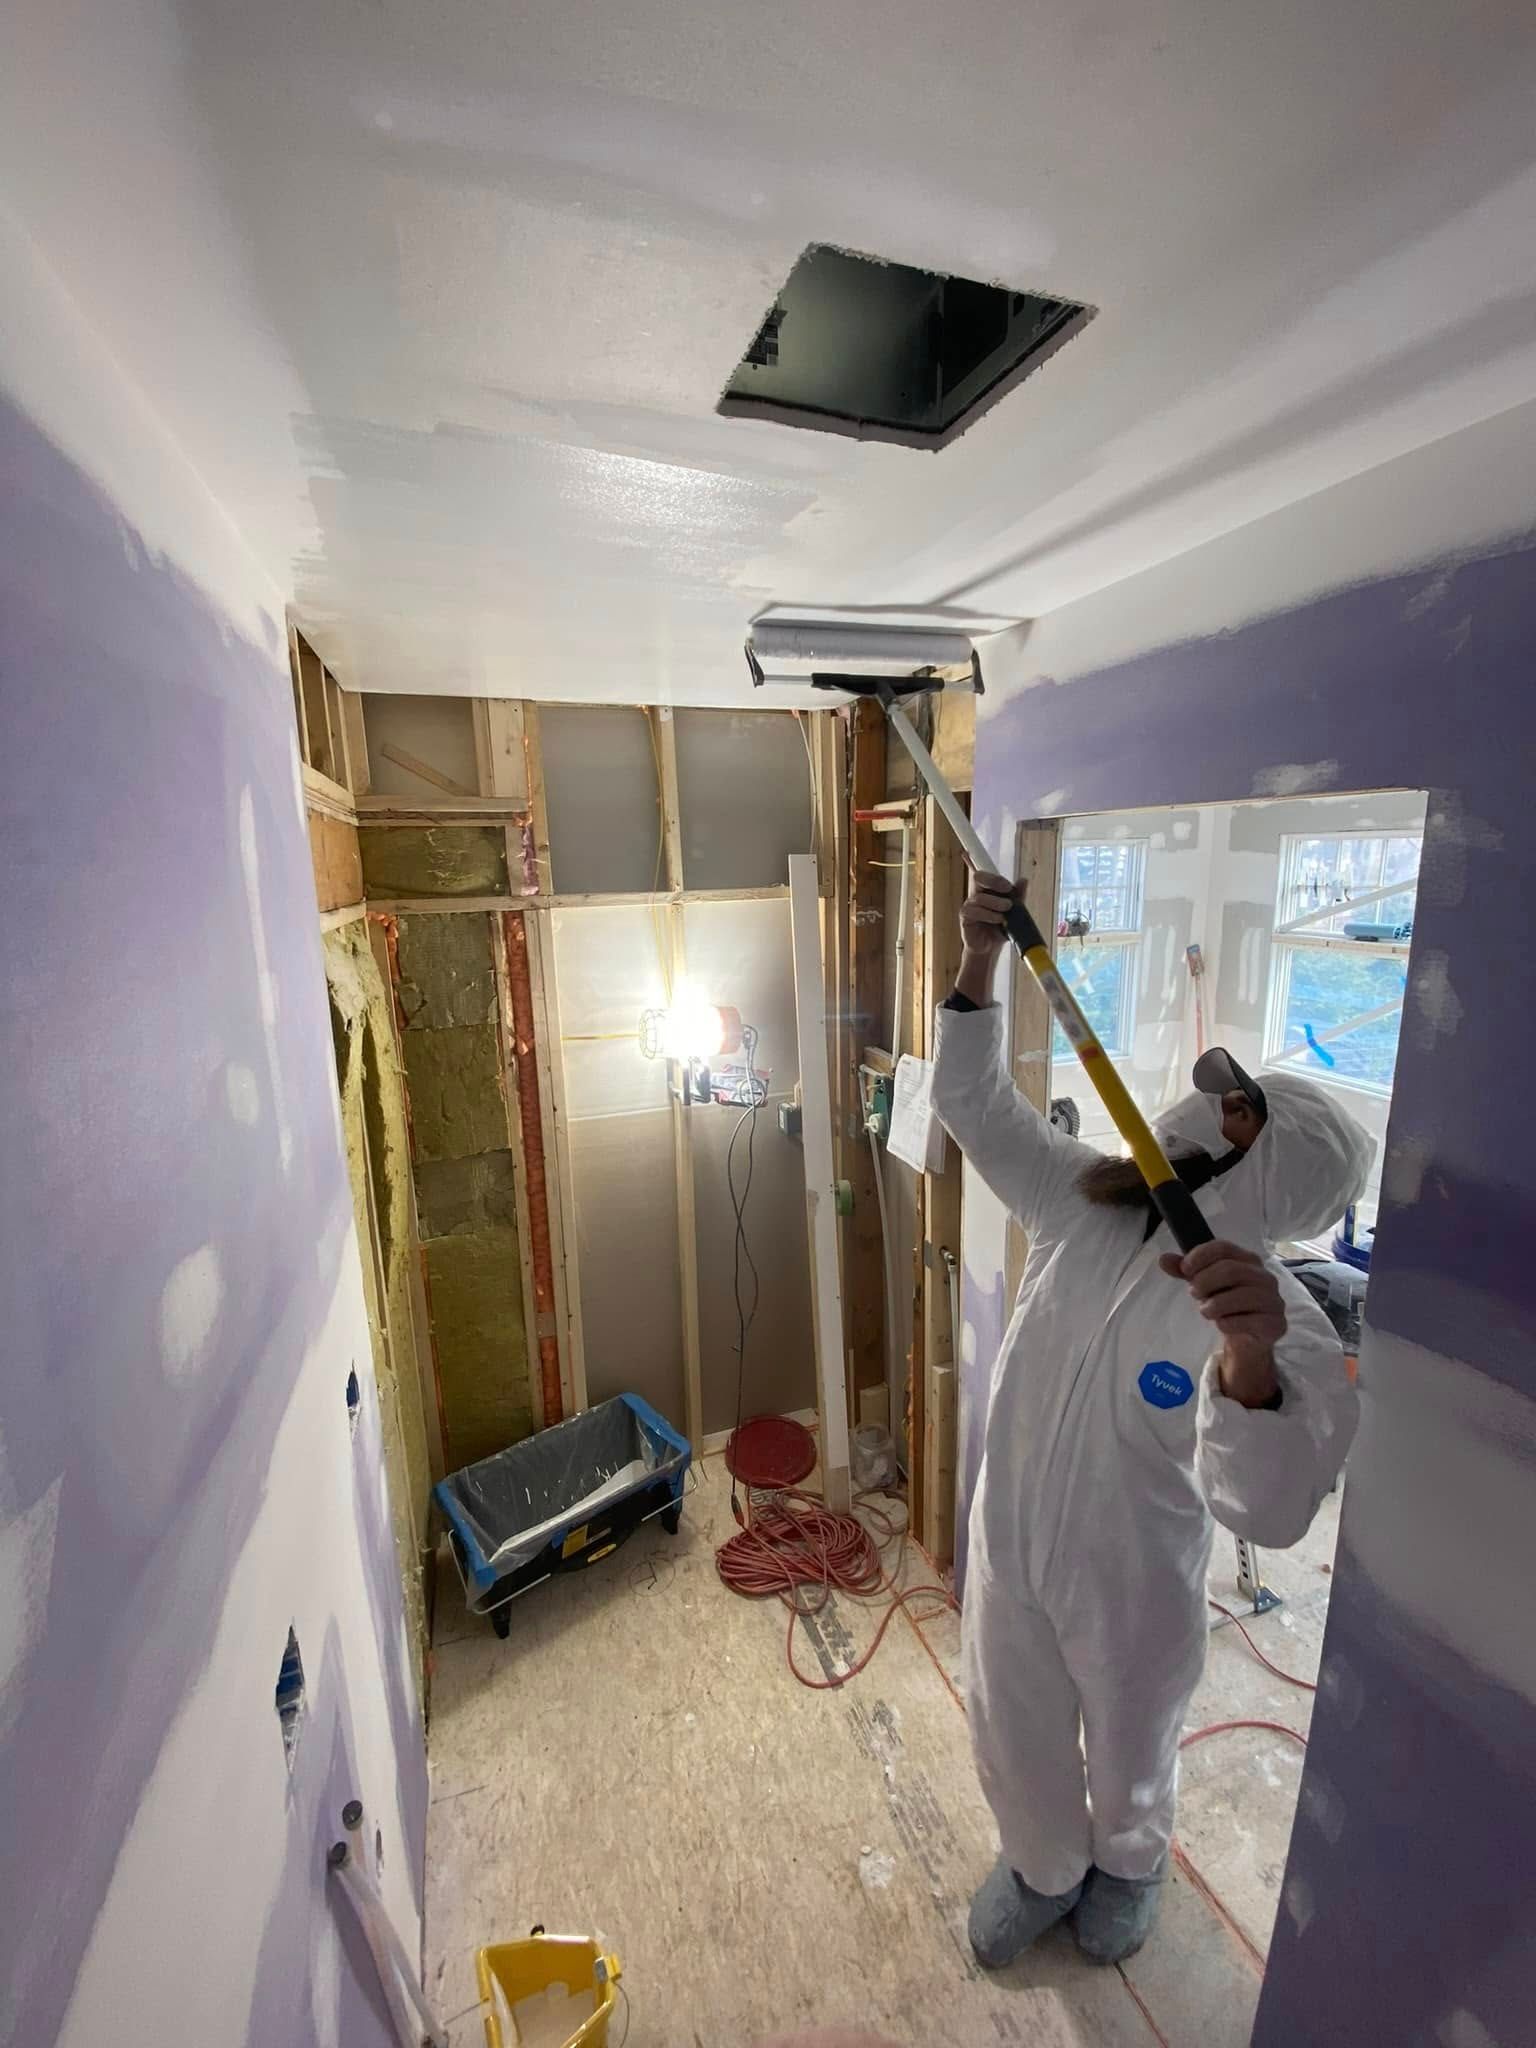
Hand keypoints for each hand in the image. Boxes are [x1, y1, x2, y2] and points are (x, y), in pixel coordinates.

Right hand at [958, 870, 1019, 958]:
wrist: (991, 947)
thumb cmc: (999, 927)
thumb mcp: (1013, 911)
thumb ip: (1017, 896)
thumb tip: (1024, 881)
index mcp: (987, 889)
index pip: (985, 873)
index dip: (992, 872)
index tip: (1007, 884)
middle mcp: (976, 894)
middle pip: (979, 877)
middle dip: (994, 881)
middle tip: (1008, 889)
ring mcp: (969, 905)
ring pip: (979, 897)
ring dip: (995, 902)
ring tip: (1007, 910)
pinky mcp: (965, 917)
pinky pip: (973, 911)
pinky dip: (988, 914)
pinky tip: (998, 919)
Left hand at [1159, 1239, 1285, 1406]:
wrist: (1248, 1337)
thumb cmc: (1227, 1303)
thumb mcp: (1204, 1284)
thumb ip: (1185, 1271)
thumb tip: (1163, 1259)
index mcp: (1248, 1260)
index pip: (1223, 1247)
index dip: (1200, 1255)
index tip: (1184, 1269)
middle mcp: (1265, 1276)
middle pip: (1230, 1270)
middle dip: (1204, 1282)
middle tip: (1193, 1293)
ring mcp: (1273, 1300)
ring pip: (1239, 1296)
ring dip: (1214, 1305)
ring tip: (1206, 1311)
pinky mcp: (1276, 1323)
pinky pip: (1246, 1321)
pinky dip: (1227, 1324)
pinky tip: (1223, 1324)